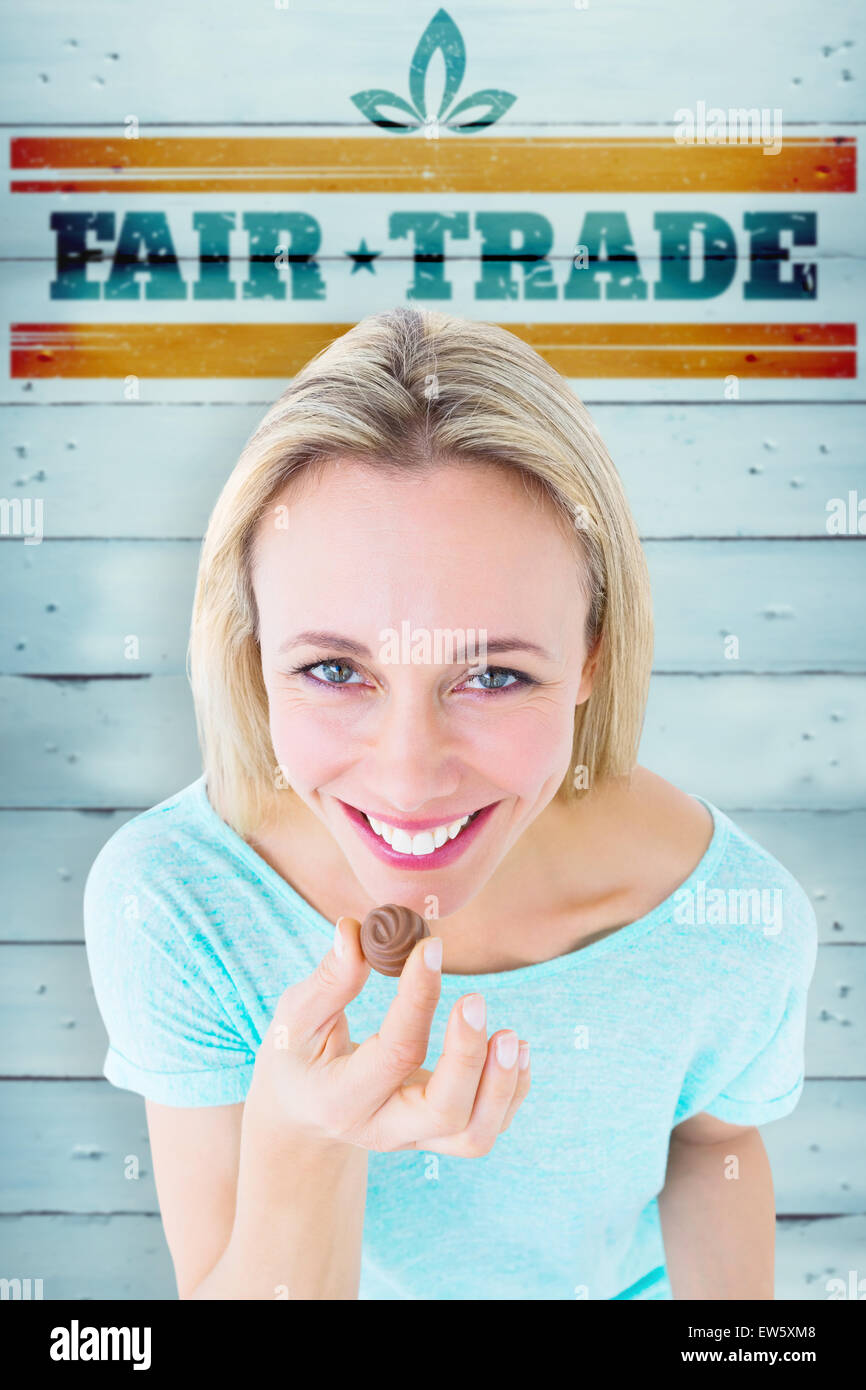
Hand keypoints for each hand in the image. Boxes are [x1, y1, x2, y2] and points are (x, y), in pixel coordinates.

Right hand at [247, 915, 530, 1156]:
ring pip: (474, 1135)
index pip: (395, 1053)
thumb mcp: (294, 1019)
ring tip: (510, 1036)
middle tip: (475, 1000)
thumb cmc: (297, 1057)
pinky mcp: (437, 1135)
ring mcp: (414, 1139)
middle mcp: (382, 1129)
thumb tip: (353, 929)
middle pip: (445, 1112)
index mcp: (341, 1099)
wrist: (302, 1115)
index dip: (419, 998)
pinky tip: (514, 1050)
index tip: (431, 948)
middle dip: (470, 1056)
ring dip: (502, 1086)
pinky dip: (511, 1092)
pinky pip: (486, 1127)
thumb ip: (327, 980)